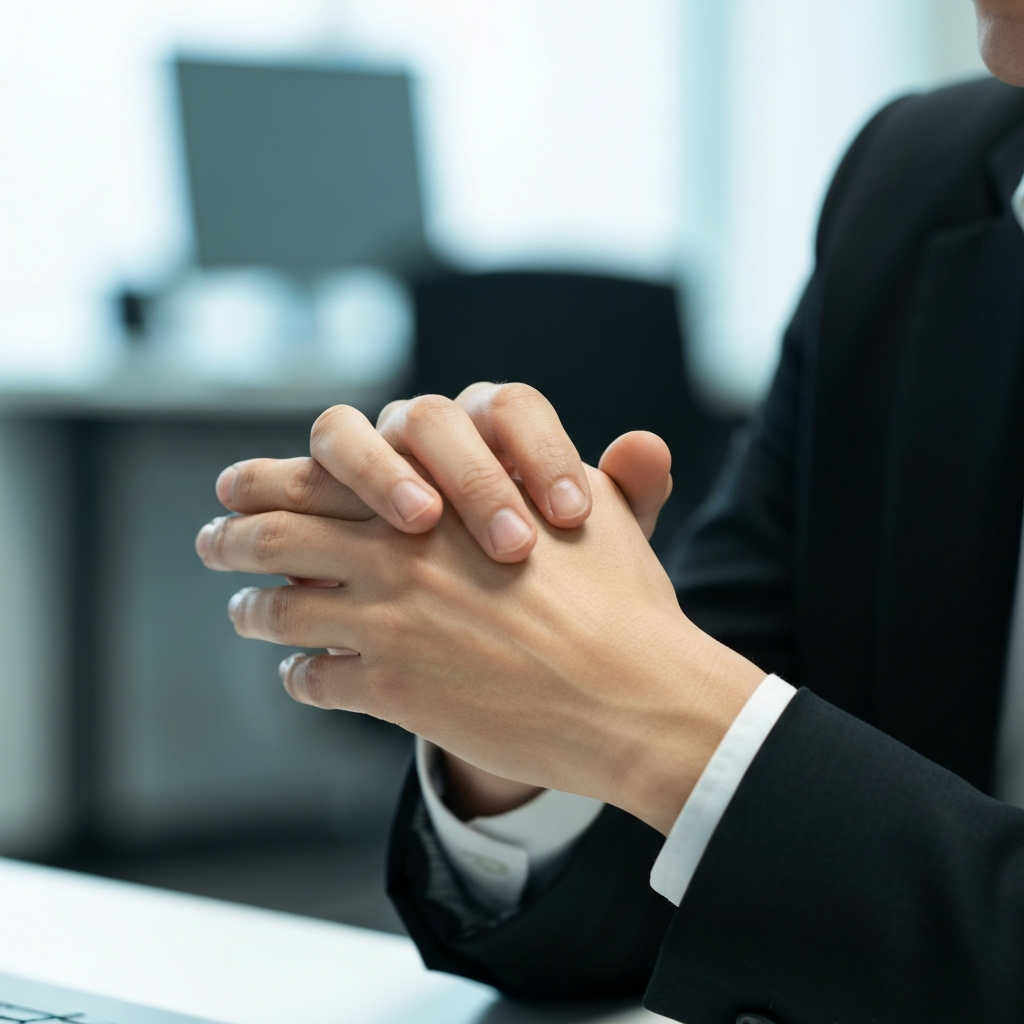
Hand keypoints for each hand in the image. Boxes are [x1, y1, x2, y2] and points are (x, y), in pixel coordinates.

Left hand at [207, 382, 673, 818]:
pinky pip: (313, 679)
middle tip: (210, 540)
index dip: (270, 481)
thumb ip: (587, 474)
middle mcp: (396, 553)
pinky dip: (297, 675)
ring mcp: (387, 622)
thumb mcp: (602, 514)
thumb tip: (633, 441)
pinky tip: (300, 675)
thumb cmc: (622, 602)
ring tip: (243, 612)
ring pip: (280, 610)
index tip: (239, 487)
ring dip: (252, 611)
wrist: (630, 694)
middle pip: (278, 537)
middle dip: (232, 537)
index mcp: (435, 498)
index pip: (324, 474)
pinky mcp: (391, 690)